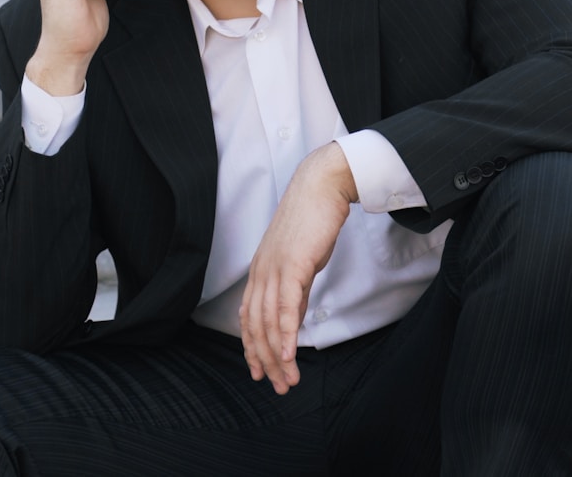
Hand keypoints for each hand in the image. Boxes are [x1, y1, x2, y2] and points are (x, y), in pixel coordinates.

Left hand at [240, 142, 358, 393]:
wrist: (322, 185)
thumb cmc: (314, 218)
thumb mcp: (301, 259)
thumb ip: (295, 288)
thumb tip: (294, 316)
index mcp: (261, 270)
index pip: (249, 318)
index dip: (252, 348)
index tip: (260, 371)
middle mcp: (261, 272)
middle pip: (255, 327)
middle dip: (265, 361)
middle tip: (278, 386)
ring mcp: (274, 269)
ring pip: (268, 323)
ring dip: (277, 357)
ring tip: (288, 379)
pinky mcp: (292, 266)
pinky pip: (285, 308)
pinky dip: (285, 335)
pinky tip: (289, 355)